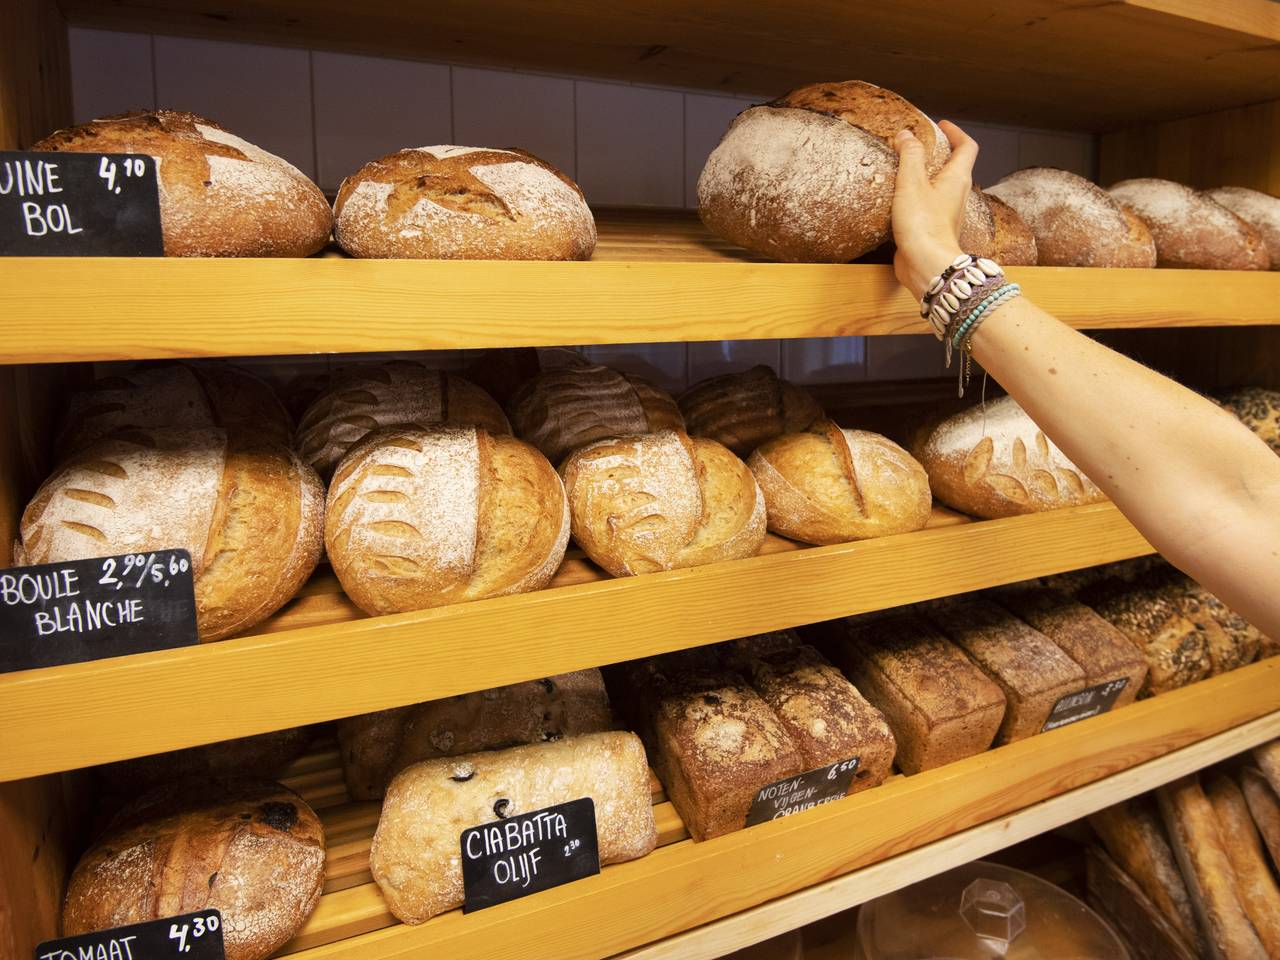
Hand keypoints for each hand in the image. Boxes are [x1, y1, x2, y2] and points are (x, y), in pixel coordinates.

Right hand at [890, 120, 979, 301]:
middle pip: (956, 167)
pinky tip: (901, 200)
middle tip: (921, 146)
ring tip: (907, 170)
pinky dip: (919, 197)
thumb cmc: (923, 225)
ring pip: (943, 188)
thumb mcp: (912, 183)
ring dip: (928, 176)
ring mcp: (948, 214)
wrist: (927, 265)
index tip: (941, 126)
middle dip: (941, 153)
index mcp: (957, 179)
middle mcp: (958, 195)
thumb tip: (907, 135)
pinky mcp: (935, 229)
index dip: (956, 133)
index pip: (967, 147)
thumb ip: (910, 156)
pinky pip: (930, 206)